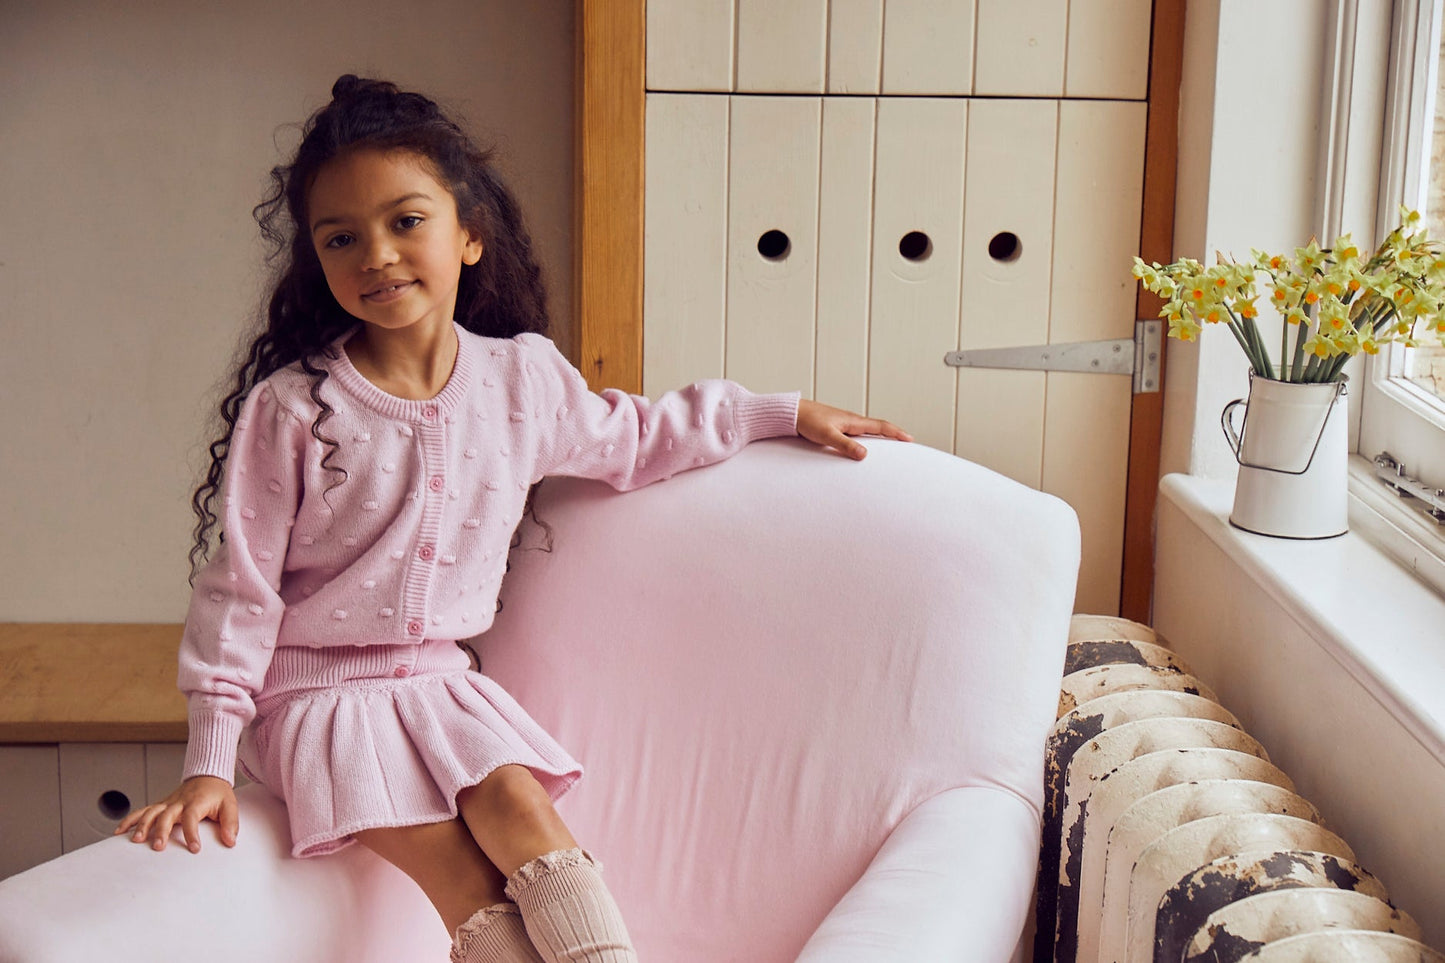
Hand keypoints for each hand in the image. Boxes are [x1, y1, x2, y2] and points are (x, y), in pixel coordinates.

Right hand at [115, 775, 238, 853]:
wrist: (208, 775)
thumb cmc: (218, 793)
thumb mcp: (230, 805)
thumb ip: (231, 823)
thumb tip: (230, 842)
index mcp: (196, 802)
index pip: (192, 817)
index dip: (192, 833)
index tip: (194, 849)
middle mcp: (179, 802)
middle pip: (167, 815)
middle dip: (161, 831)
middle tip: (158, 847)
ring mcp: (168, 803)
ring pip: (151, 812)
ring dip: (142, 825)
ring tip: (135, 841)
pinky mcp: (161, 805)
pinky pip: (142, 811)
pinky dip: (130, 820)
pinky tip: (119, 832)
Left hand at [796, 399, 911, 459]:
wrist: (791, 413)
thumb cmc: (807, 421)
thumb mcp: (827, 435)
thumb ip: (845, 445)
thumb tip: (864, 454)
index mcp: (853, 421)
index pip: (881, 426)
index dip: (897, 433)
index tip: (910, 439)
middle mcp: (851, 420)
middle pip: (878, 427)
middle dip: (893, 434)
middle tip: (907, 441)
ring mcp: (844, 423)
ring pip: (867, 430)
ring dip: (880, 436)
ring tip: (890, 445)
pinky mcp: (836, 427)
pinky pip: (856, 433)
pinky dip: (866, 438)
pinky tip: (863, 445)